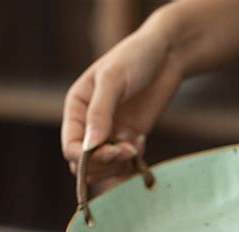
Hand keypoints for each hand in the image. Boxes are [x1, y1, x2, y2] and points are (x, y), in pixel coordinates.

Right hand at [61, 13, 182, 181]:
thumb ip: (99, 114)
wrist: (167, 55)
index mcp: (76, 109)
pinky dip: (133, 163)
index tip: (112, 151)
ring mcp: (110, 135)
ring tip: (136, 147)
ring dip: (119, 167)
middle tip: (128, 151)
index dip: (87, 158)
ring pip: (104, 170)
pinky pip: (125, 165)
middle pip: (85, 165)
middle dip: (105, 164)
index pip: (71, 148)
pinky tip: (142, 142)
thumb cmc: (135, 58)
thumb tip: (89, 148)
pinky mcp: (130, 139)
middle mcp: (89, 126)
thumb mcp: (113, 80)